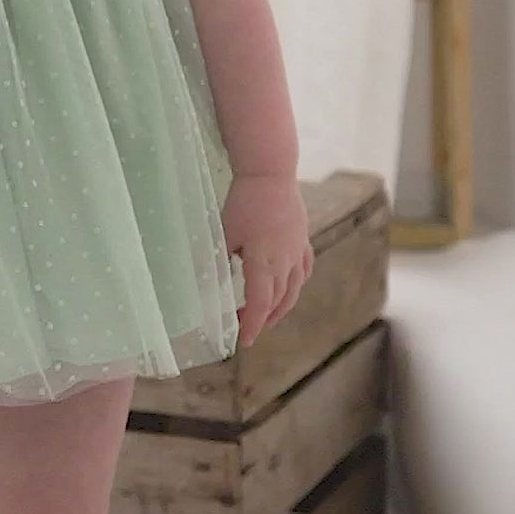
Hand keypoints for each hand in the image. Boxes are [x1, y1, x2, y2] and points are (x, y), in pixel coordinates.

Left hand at [221, 173, 313, 347]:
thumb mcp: (225, 233)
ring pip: (294, 288)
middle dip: (265, 318)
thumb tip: (210, 285)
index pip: (260, 303)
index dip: (252, 325)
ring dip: (282, 306)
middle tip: (249, 328)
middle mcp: (286, 261)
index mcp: (264, 262)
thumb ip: (220, 261)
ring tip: (269, 315)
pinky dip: (296, 283)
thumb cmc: (243, 201)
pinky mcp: (302, 237)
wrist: (271, 172)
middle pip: (279, 300)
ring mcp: (298, 249)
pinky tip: (290, 285)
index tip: (243, 341)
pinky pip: (304, 269)